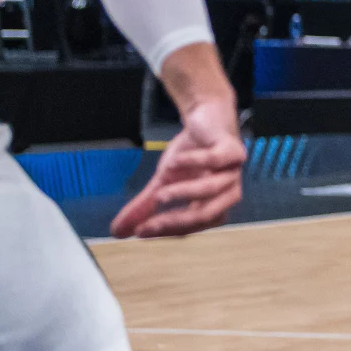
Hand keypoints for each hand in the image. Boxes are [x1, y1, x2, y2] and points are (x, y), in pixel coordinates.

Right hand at [111, 101, 244, 239]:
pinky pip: (216, 159)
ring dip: (183, 193)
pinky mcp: (233, 150)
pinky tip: (172, 163)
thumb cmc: (190, 155)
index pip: (192, 226)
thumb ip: (145, 206)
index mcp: (213, 206)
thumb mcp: (163, 182)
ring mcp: (233, 171)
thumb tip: (117, 231)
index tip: (139, 232)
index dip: (167, 230)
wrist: (205, 119)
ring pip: (212, 189)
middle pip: (206, 214)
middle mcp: (227, 193)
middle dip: (176, 221)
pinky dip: (193, 162)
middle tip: (147, 223)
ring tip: (158, 195)